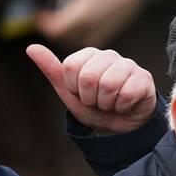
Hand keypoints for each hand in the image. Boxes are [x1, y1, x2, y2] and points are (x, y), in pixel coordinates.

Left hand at [27, 44, 156, 134]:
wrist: (121, 128)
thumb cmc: (96, 108)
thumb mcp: (69, 93)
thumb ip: (52, 70)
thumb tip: (31, 47)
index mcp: (89, 55)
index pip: (70, 67)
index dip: (74, 88)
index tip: (83, 94)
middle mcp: (109, 55)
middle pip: (88, 76)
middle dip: (91, 98)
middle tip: (98, 102)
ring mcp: (128, 65)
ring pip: (108, 84)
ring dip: (107, 104)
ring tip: (111, 104)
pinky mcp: (144, 78)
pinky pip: (126, 93)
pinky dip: (122, 107)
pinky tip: (125, 105)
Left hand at [34, 0, 145, 48]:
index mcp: (85, 11)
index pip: (56, 30)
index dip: (44, 23)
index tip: (40, 13)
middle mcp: (93, 27)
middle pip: (63, 39)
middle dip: (52, 29)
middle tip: (47, 16)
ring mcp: (101, 33)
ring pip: (73, 44)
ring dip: (63, 34)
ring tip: (60, 19)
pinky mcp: (106, 36)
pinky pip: (84, 44)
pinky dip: (75, 36)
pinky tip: (74, 23)